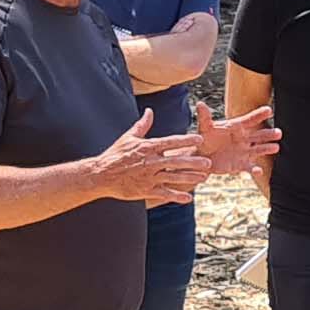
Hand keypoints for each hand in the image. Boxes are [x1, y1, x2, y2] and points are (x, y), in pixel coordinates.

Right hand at [88, 111, 212, 205]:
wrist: (101, 175)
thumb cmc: (115, 155)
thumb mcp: (129, 138)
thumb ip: (142, 125)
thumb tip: (149, 111)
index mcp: (147, 147)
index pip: (170, 142)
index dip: (186, 140)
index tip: (200, 139)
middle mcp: (150, 162)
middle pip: (175, 161)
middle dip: (193, 162)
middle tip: (208, 162)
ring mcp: (148, 177)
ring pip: (173, 177)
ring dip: (189, 178)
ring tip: (203, 178)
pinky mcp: (145, 190)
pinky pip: (163, 193)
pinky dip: (176, 196)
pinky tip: (188, 197)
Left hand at [190, 101, 278, 183]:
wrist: (202, 157)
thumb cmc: (204, 140)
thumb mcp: (204, 128)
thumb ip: (204, 118)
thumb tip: (200, 104)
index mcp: (236, 127)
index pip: (249, 120)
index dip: (259, 115)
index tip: (269, 110)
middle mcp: (243, 139)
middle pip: (258, 135)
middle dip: (268, 134)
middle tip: (278, 133)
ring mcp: (244, 152)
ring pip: (258, 149)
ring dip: (267, 148)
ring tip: (275, 147)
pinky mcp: (241, 164)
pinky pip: (249, 167)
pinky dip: (254, 170)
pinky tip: (259, 171)